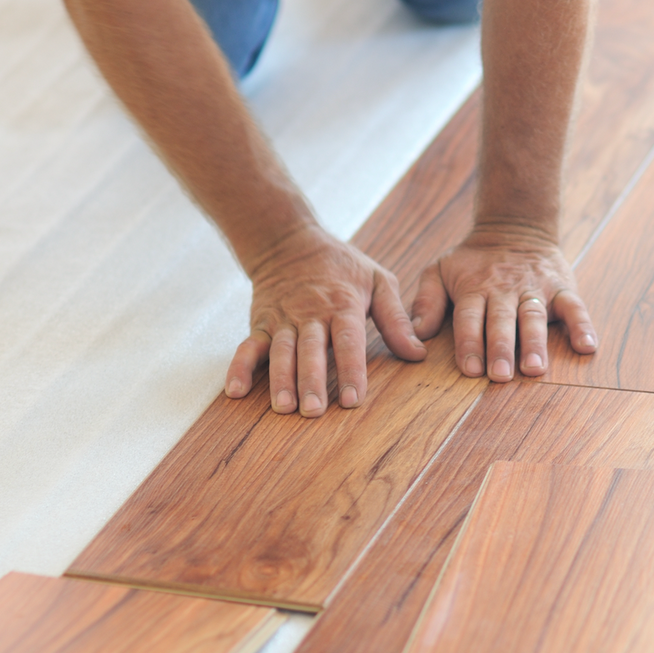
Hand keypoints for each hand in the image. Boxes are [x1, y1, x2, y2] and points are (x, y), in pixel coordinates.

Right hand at [226, 225, 426, 416]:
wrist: (289, 241)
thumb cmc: (342, 266)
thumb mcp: (378, 280)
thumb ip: (397, 318)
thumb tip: (418, 353)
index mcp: (343, 305)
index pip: (348, 341)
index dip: (351, 371)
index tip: (354, 400)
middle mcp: (311, 314)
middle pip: (311, 350)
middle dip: (312, 380)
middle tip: (314, 411)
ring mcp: (283, 320)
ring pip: (280, 352)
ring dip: (279, 380)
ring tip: (283, 407)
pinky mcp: (261, 324)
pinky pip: (248, 347)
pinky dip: (239, 368)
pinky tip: (235, 392)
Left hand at [415, 223, 596, 380]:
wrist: (514, 226)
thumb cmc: (472, 261)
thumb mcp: (440, 270)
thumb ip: (426, 301)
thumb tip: (416, 334)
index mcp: (474, 289)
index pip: (470, 318)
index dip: (469, 342)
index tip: (470, 369)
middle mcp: (504, 290)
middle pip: (502, 321)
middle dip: (501, 348)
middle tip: (501, 375)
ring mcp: (534, 288)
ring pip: (534, 316)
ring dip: (535, 343)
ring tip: (535, 369)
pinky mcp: (561, 287)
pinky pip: (574, 306)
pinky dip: (582, 325)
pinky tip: (587, 347)